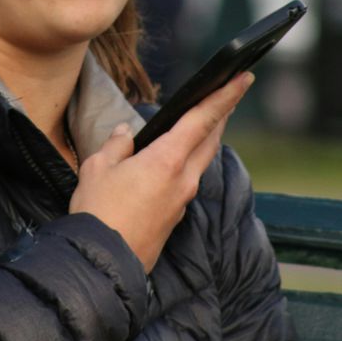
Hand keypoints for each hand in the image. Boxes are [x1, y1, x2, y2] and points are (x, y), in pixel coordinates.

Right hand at [69, 71, 253, 271]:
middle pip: (211, 139)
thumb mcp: (98, 167)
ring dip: (206, 138)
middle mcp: (183, 179)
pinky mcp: (175, 216)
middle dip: (221, 113)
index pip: (204, 119)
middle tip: (228, 93)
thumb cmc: (98, 212)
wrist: (103, 262)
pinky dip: (187, 161)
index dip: (225, 95)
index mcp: (167, 160)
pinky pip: (187, 180)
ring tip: (204, 121)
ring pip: (201, 160)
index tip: (243, 77)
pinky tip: (173, 159)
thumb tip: (127, 133)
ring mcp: (182, 200)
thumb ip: (117, 145)